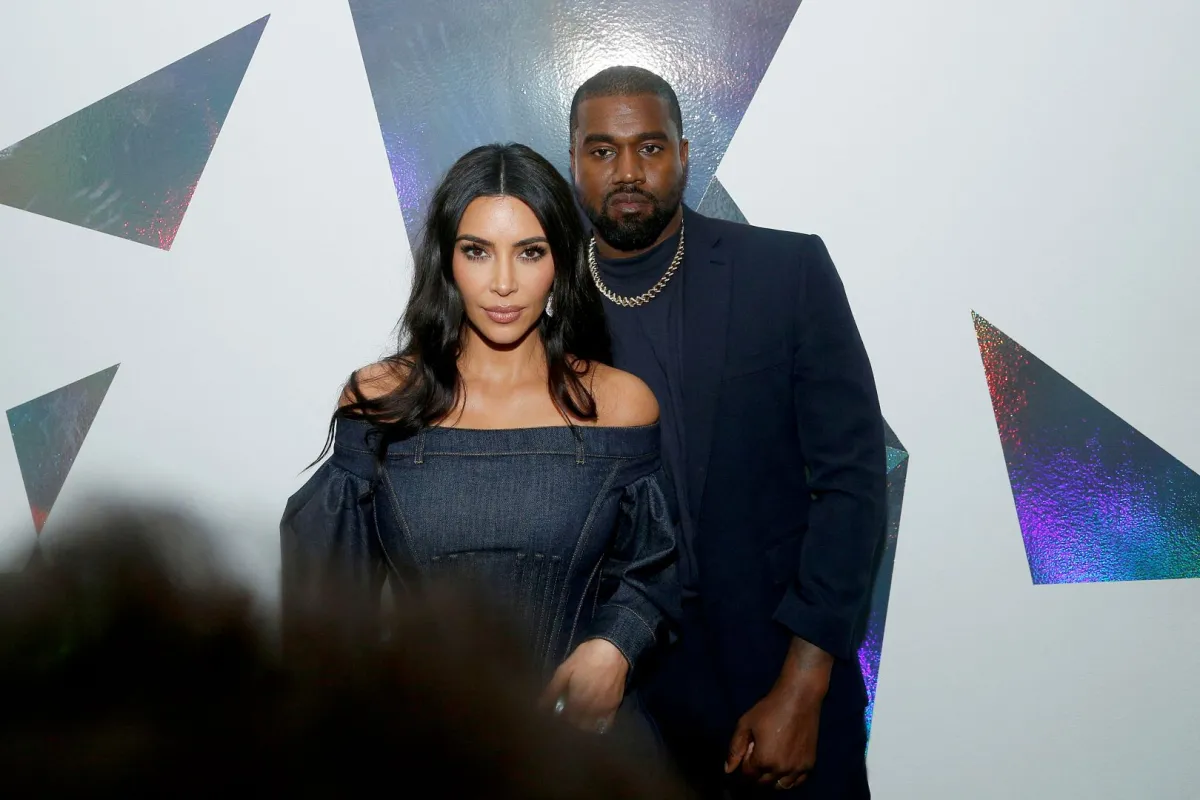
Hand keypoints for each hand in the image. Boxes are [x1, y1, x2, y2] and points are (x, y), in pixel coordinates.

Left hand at [539, 638, 628, 733]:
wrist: (613, 650)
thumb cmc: (586, 658)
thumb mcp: (565, 669)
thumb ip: (552, 690)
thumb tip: (539, 707)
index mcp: (576, 700)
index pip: (564, 720)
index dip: (558, 719)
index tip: (555, 715)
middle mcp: (591, 709)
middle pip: (577, 725)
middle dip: (569, 722)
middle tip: (565, 715)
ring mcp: (604, 709)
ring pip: (590, 727)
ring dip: (581, 725)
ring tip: (576, 717)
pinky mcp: (615, 706)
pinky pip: (605, 724)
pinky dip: (597, 725)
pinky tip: (591, 718)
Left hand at [724, 638, 831, 790]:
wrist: (799, 698)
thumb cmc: (770, 708)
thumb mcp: (745, 724)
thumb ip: (734, 749)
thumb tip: (728, 770)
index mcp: (763, 760)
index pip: (748, 776)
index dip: (744, 766)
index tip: (747, 754)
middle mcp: (781, 769)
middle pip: (763, 783)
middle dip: (756, 774)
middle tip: (757, 756)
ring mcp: (797, 769)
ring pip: (780, 786)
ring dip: (771, 779)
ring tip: (770, 763)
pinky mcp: (809, 765)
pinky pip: (796, 782)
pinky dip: (788, 779)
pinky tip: (784, 766)